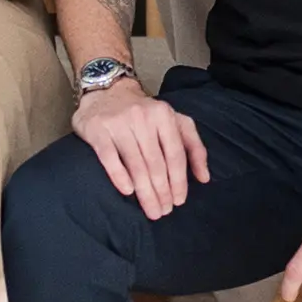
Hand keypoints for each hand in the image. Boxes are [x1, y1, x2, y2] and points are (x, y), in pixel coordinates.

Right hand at [73, 79, 210, 219]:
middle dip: (162, 191)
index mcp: (164, 115)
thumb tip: (204, 178)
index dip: (179, 181)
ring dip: (145, 191)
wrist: (107, 90)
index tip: (179, 201)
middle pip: (156, 163)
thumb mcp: (175, 121)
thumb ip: (193, 147)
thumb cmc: (146, 113)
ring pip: (136, 164)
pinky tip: (128, 192)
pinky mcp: (97, 130)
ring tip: (151, 210)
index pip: (175, 154)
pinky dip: (119, 176)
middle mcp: (143, 118)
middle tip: (163, 212)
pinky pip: (109, 157)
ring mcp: (119, 124)